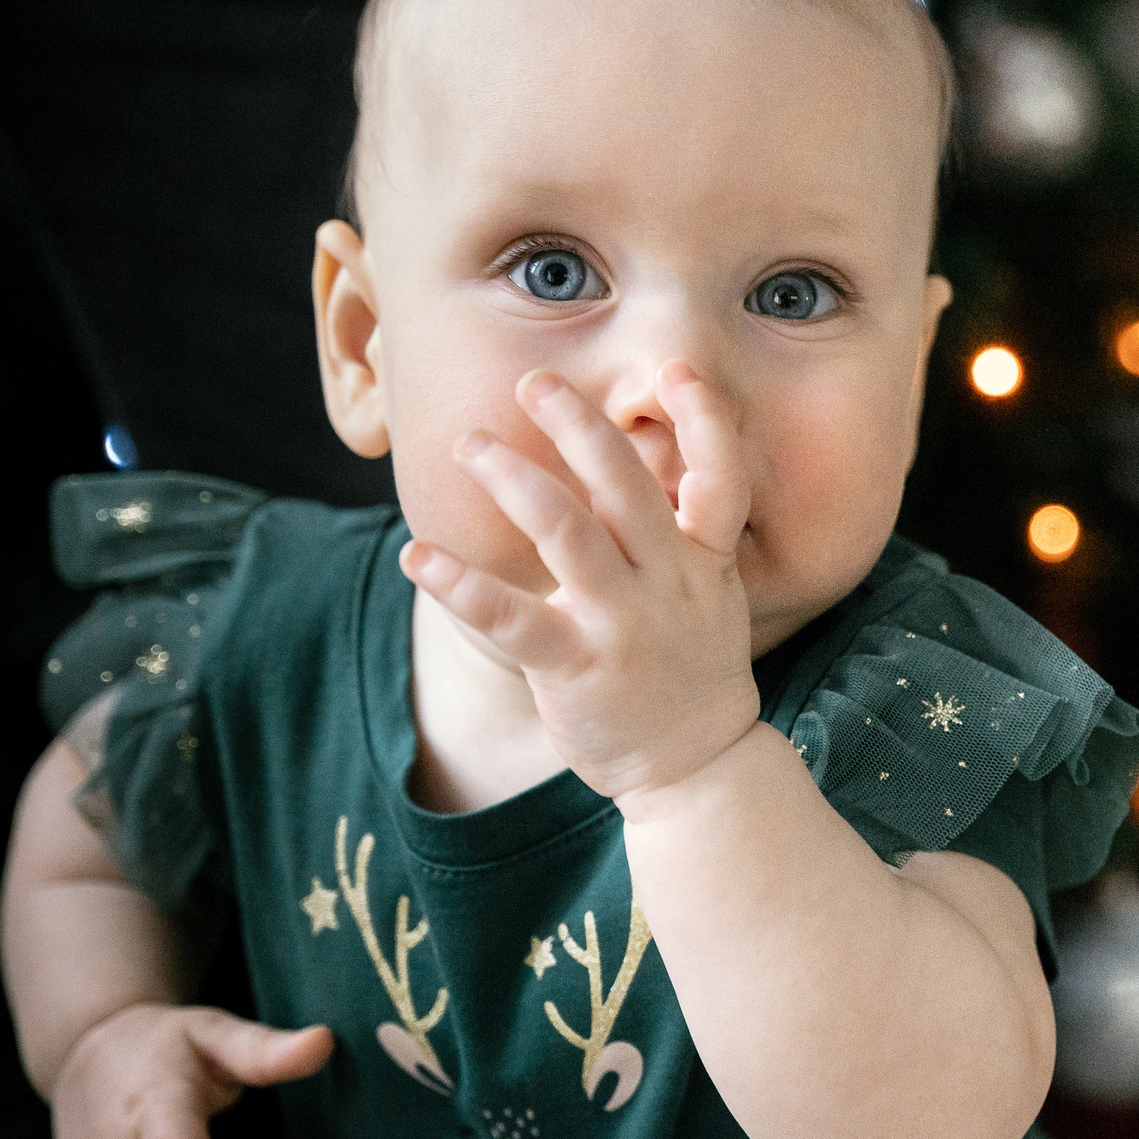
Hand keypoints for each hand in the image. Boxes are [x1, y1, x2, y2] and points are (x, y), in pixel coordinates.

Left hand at [400, 366, 760, 814]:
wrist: (698, 765)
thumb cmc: (691, 668)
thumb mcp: (710, 594)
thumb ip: (678, 532)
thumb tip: (632, 458)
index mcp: (704, 560)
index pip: (720, 477)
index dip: (704, 421)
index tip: (672, 373)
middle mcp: (669, 582)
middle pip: (626, 486)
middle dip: (580, 426)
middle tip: (535, 382)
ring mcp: (624, 625)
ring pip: (569, 534)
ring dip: (514, 480)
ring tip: (469, 445)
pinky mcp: (578, 669)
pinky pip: (513, 620)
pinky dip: (462, 586)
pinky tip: (418, 556)